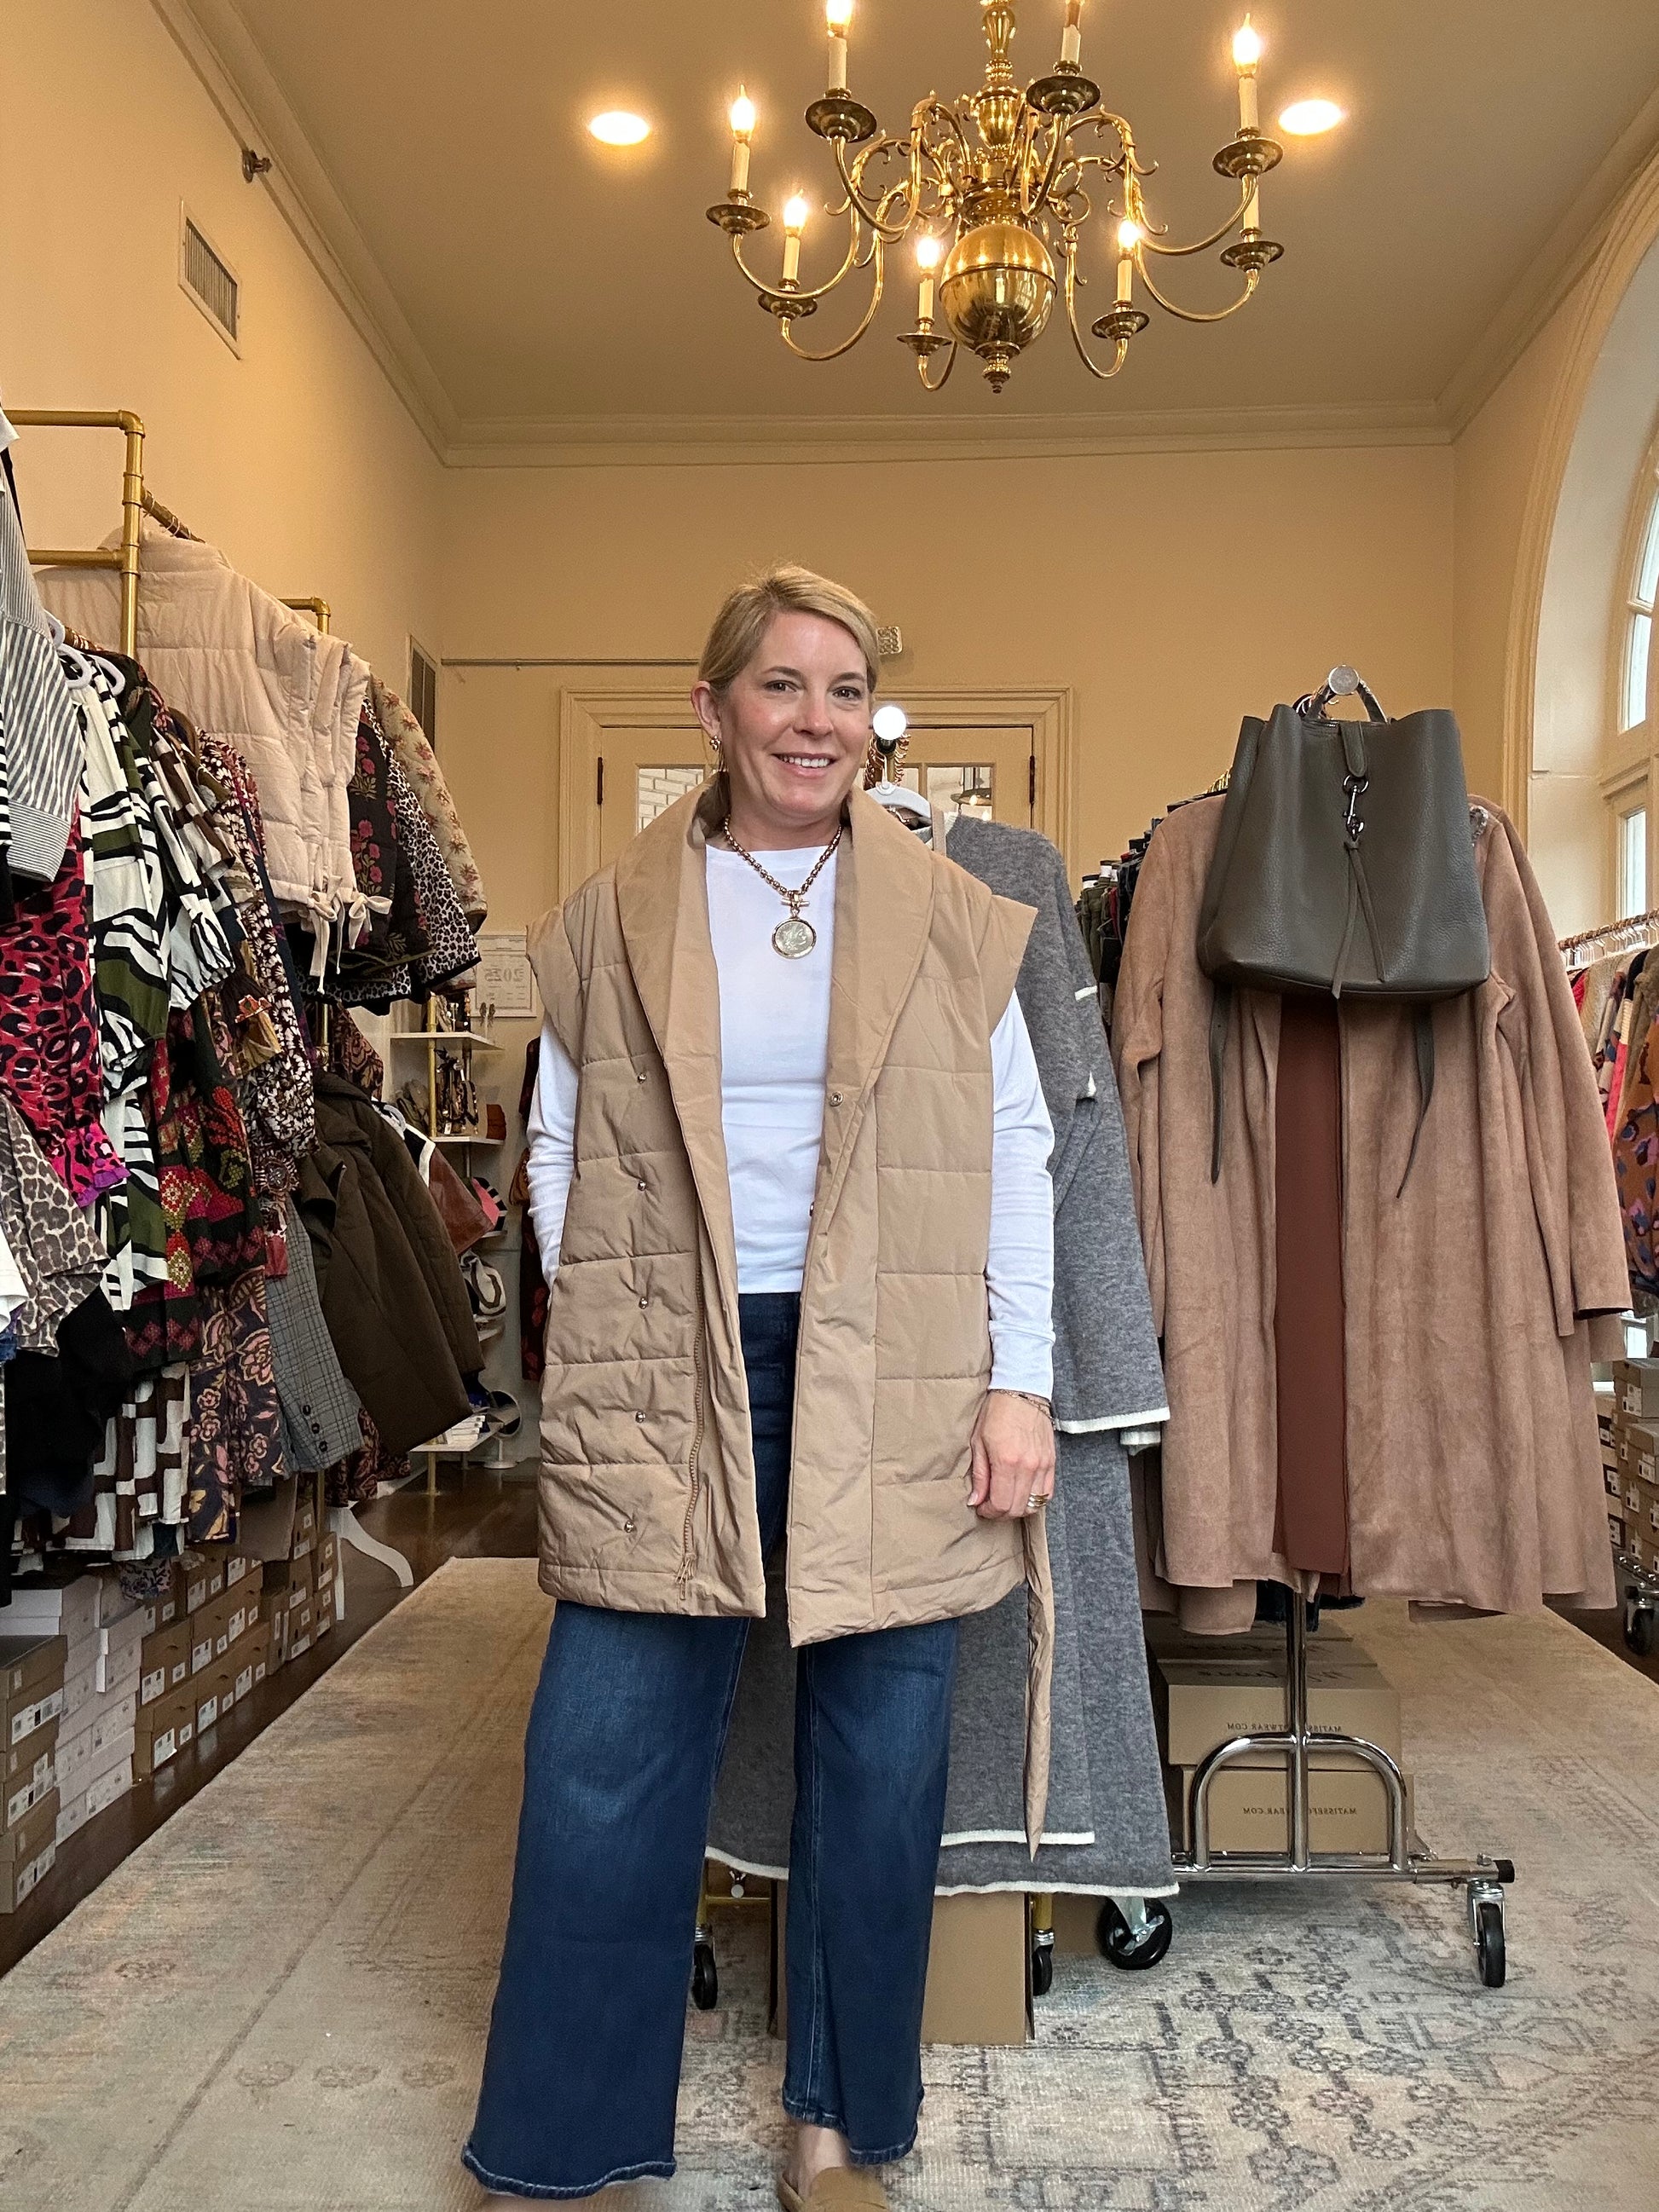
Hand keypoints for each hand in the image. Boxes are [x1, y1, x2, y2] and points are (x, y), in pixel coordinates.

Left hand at [968, 1391, 1056, 1520]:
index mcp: (1007, 1461)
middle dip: (1002, 1512)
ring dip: (1018, 1507)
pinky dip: (1034, 1499)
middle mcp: (1028, 1466)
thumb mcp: (978, 1442)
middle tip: (991, 1504)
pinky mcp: (1052, 1462)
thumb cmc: (996, 1413)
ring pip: (1034, 1504)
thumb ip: (980, 1475)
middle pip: (1018, 1508)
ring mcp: (1043, 1465)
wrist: (1021, 1390)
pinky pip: (1047, 1493)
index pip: (1002, 1504)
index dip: (989, 1512)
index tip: (981, 1506)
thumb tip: (976, 1500)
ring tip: (1006, 1498)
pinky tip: (1022, 1492)